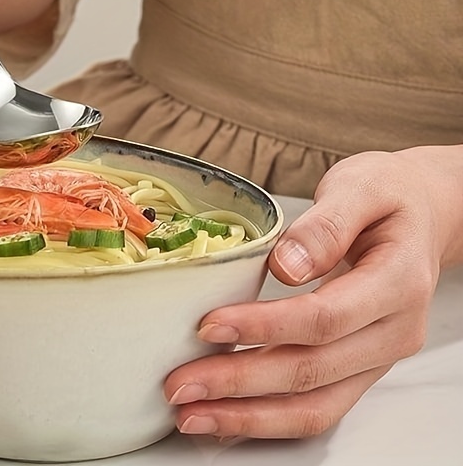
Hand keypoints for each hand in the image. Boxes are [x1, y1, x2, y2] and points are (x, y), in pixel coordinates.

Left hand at [164, 144, 462, 438]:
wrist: (423, 214)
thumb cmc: (389, 196)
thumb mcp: (361, 188)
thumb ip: (326, 225)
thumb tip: (287, 265)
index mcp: (396, 283)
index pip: (324, 318)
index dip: (263, 327)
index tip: (209, 326)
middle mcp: (392, 332)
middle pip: (312, 371)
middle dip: (240, 383)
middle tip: (180, 385)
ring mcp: (377, 357)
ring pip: (315, 406)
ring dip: (249, 415)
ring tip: (192, 415)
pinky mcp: (358, 368)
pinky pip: (317, 407)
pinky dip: (268, 417)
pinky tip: (225, 414)